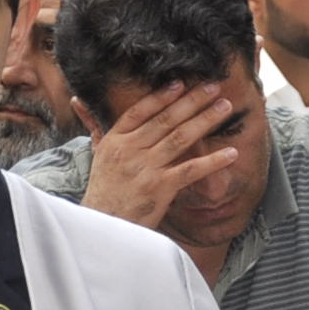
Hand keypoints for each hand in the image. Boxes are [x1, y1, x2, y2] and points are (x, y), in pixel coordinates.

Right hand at [74, 79, 238, 229]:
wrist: (103, 226)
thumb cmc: (103, 192)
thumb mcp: (96, 155)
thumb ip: (95, 127)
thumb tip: (77, 99)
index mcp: (114, 141)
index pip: (140, 111)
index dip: (162, 96)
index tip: (181, 83)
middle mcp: (129, 151)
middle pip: (166, 120)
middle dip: (192, 101)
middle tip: (213, 87)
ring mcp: (145, 169)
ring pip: (180, 138)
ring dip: (206, 121)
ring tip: (225, 107)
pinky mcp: (160, 188)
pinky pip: (191, 170)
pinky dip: (213, 161)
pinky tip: (231, 154)